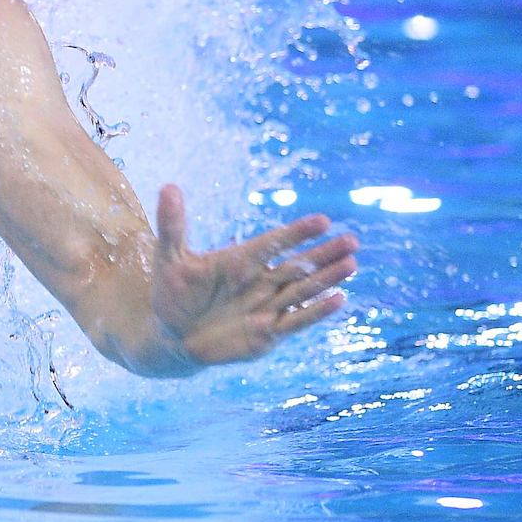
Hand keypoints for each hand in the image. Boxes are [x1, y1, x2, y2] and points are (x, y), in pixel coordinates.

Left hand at [137, 184, 355, 375]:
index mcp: (240, 260)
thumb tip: (169, 185)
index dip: (297, 233)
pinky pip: (296, 321)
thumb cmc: (173, 293)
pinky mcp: (267, 334)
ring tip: (351, 264)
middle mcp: (260, 281)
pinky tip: (339, 299)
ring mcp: (266, 308)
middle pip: (298, 265)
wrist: (172, 335)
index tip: (323, 221)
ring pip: (303, 290)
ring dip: (327, 279)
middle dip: (324, 254)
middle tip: (353, 240)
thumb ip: (173, 224)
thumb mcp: (170, 258)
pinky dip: (316, 312)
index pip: (274, 242)